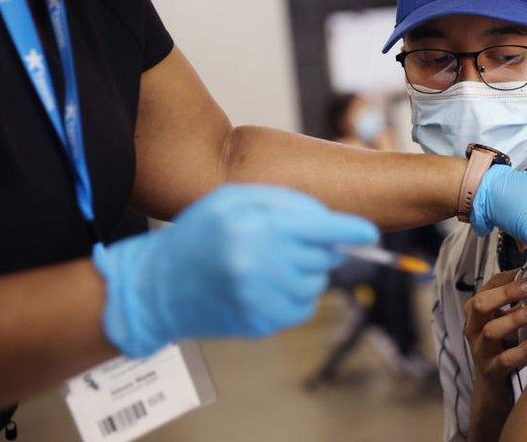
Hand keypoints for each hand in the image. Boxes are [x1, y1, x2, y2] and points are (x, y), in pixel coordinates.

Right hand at [93, 185, 378, 357]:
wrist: (156, 288)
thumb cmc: (197, 236)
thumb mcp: (232, 201)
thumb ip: (282, 202)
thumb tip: (327, 220)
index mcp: (254, 229)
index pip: (318, 229)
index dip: (350, 231)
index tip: (371, 233)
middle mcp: (260, 266)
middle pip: (322, 257)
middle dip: (316, 247)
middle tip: (285, 242)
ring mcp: (260, 300)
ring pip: (315, 284)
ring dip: (305, 272)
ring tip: (269, 264)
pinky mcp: (260, 325)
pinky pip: (302, 309)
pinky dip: (295, 296)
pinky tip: (266, 286)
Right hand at [464, 270, 526, 385]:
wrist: (492, 388)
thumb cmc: (502, 346)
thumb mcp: (503, 320)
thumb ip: (514, 301)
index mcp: (476, 312)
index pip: (487, 288)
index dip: (507, 279)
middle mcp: (473, 329)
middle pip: (481, 305)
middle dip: (506, 293)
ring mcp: (480, 351)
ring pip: (491, 331)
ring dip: (516, 318)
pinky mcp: (491, 371)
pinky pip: (505, 359)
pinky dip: (524, 349)